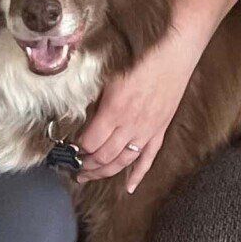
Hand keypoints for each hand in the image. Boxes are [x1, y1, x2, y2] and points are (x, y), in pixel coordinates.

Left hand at [76, 29, 200, 191]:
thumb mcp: (110, 76)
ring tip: (88, 176)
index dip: (75, 149)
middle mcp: (130, 126)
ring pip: (122, 162)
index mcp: (114, 111)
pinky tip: (129, 188)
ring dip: (103, 172)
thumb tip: (80, 115)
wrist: (174, 53)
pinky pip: (148, 159)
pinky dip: (138, 175)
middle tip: (72, 168)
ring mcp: (147, 131)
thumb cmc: (141, 58)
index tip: (66, 149)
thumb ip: (95, 98)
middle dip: (85, 165)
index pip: (89, 142)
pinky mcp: (159, 131)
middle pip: (103, 156)